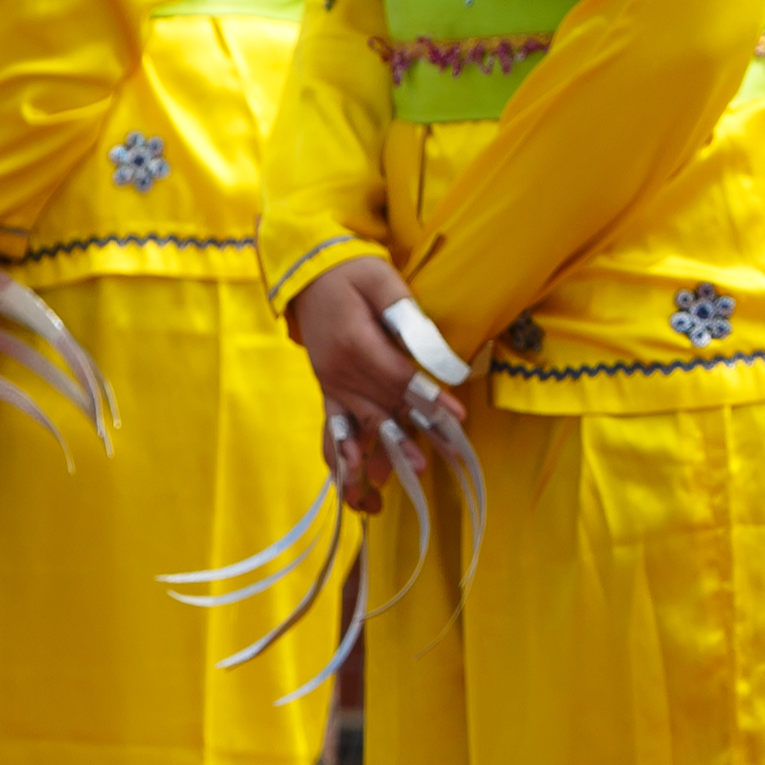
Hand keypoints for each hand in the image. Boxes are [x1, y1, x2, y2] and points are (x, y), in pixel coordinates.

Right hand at [288, 258, 431, 514]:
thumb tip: (442, 358)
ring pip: (359, 427)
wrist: (307, 273)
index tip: (457, 415)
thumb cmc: (352, 272)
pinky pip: (332, 430)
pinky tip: (352, 485)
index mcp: (354, 343)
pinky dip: (342, 458)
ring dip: (378, 458)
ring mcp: (331, 385)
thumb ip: (411, 319)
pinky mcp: (328, 391)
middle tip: (441, 461)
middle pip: (384, 408)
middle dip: (417, 435)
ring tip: (390, 491)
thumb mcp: (383, 282)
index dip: (428, 397)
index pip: (397, 377)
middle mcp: (339, 372)